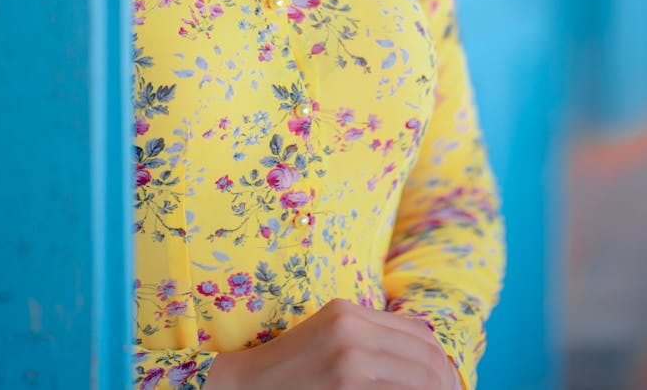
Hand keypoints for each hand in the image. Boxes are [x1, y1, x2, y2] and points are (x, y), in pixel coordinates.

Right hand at [204, 298, 460, 388]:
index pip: (421, 334)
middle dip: (448, 385)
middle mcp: (352, 327)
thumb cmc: (286, 372)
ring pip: (422, 380)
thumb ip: (372, 338)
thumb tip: (428, 354)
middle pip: (428, 359)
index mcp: (348, 310)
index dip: (444, 364)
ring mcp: (349, 357)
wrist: (241, 388)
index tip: (450, 386)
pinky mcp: (347, 383)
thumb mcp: (329, 339)